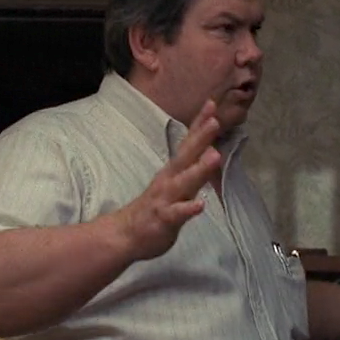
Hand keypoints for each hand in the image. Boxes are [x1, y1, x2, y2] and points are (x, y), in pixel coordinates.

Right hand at [114, 99, 222, 261]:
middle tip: (214, 121)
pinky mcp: (163, 219)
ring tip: (215, 156)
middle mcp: (169, 180)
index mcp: (174, 170)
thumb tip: (211, 150)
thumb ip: (192, 168)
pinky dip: (188, 209)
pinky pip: (176, 214)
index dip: (199, 125)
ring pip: (184, 182)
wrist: (125, 234)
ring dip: (199, 169)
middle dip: (201, 138)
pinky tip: (200, 205)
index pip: (189, 144)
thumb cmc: (155, 207)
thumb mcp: (176, 183)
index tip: (212, 104)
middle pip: (186, 156)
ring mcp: (165, 198)